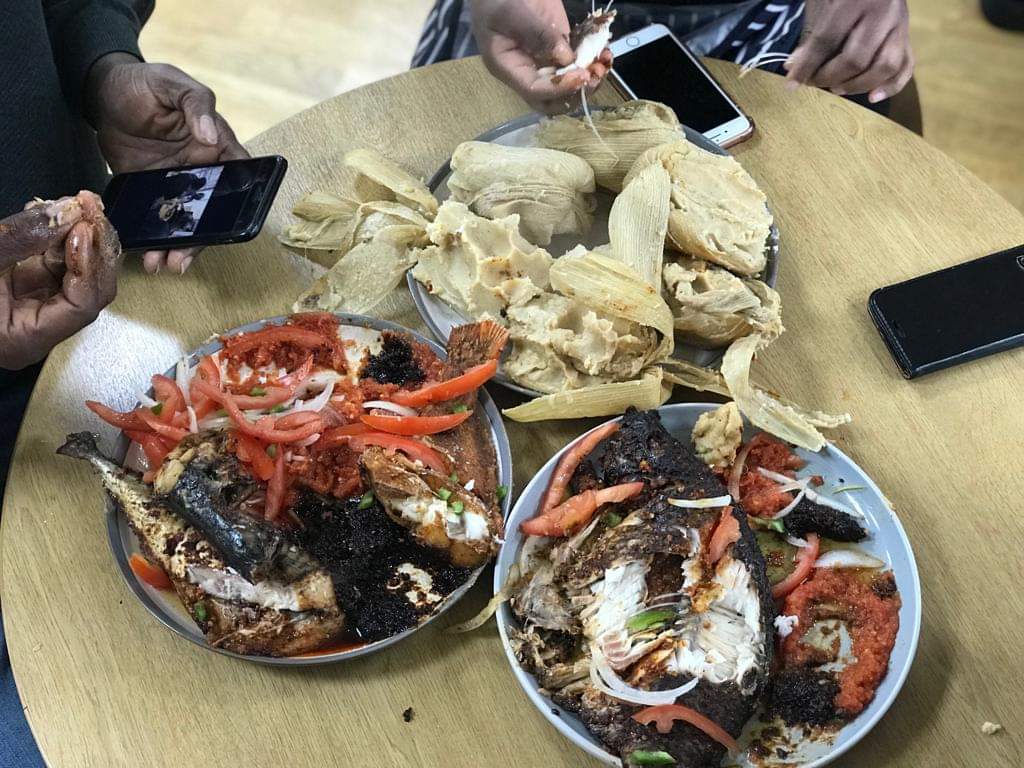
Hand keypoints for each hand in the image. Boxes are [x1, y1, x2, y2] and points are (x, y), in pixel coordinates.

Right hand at [0, 192, 121, 369]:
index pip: (81, 307)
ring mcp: (36, 305)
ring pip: (77, 273)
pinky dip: (59, 236)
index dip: (88, 266)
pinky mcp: (27, 285)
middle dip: (94, 247)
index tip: (82, 229)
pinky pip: (55, 261)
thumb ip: (18, 241)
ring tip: (77, 204)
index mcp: (26, 338)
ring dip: (80, 236)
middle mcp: (39, 327)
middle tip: (88, 208)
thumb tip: (62, 213)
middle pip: (90, 290)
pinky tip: (56, 212)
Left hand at [86, 54, 249, 273]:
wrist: (102, 91)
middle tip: (180, 260)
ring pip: (182, 223)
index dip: (241, 205)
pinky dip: (148, 238)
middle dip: (199, 241)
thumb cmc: (145, 83)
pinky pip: (153, 220)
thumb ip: (196, 105)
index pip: (240, 180)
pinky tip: (140, 253)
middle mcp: (201, 172)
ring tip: (158, 264)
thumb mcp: (173, 84)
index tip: (231, 227)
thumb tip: (210, 136)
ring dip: (173, 247)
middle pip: (211, 214)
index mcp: (217, 147)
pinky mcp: (147, 193)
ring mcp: (174, 186)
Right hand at [471, 0, 612, 113]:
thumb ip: (536, 34)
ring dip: (590, 80)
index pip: (535, 91)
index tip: (581, 76)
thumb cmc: (495, 1)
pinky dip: (594, 62)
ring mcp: (546, 62)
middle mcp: (528, 72)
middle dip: (577, 92)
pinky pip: (579, 64)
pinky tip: (606, 54)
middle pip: (553, 100)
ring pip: (570, 86)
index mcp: (509, 69)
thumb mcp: (510, 15)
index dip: (560, 88)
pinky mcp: (560, 49)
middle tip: (595, 74)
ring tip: (604, 63)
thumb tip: (565, 56)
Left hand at [785, 0, 912, 102]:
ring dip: (858, 85)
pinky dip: (891, 85)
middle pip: (856, 58)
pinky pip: (906, 65)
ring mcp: (900, 23)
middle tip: (814, 83)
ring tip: (837, 88)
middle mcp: (883, 11)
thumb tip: (795, 67)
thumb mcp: (823, 3)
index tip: (792, 83)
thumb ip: (812, 34)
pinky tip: (873, 97)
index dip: (807, 66)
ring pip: (886, 66)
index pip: (827, 40)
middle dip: (830, 77)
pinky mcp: (907, 34)